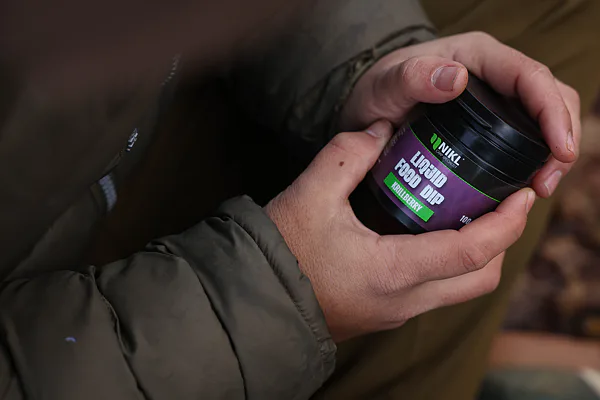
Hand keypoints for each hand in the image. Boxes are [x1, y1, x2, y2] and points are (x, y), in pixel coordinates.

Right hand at [266, 120, 534, 341]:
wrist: (258, 300)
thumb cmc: (281, 253)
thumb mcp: (308, 194)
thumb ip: (347, 154)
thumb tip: (381, 131)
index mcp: (391, 271)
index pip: (470, 252)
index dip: (506, 222)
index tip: (522, 194)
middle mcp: (403, 300)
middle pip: (480, 279)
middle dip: (502, 241)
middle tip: (500, 202)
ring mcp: (396, 312)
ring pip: (461, 290)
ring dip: (478, 255)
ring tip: (470, 213)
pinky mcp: (386, 312)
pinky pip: (436, 292)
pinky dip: (450, 263)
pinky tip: (432, 232)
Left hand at [340, 32, 580, 197]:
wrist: (366, 113)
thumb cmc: (375, 94)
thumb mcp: (385, 86)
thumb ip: (410, 78)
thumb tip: (456, 78)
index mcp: (477, 56)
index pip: (531, 78)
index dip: (553, 113)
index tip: (558, 151)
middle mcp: (493, 74)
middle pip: (549, 98)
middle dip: (559, 139)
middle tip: (545, 183)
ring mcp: (494, 99)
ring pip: (542, 120)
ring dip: (551, 154)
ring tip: (539, 189)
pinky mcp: (491, 124)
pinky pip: (525, 138)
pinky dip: (532, 161)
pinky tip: (522, 187)